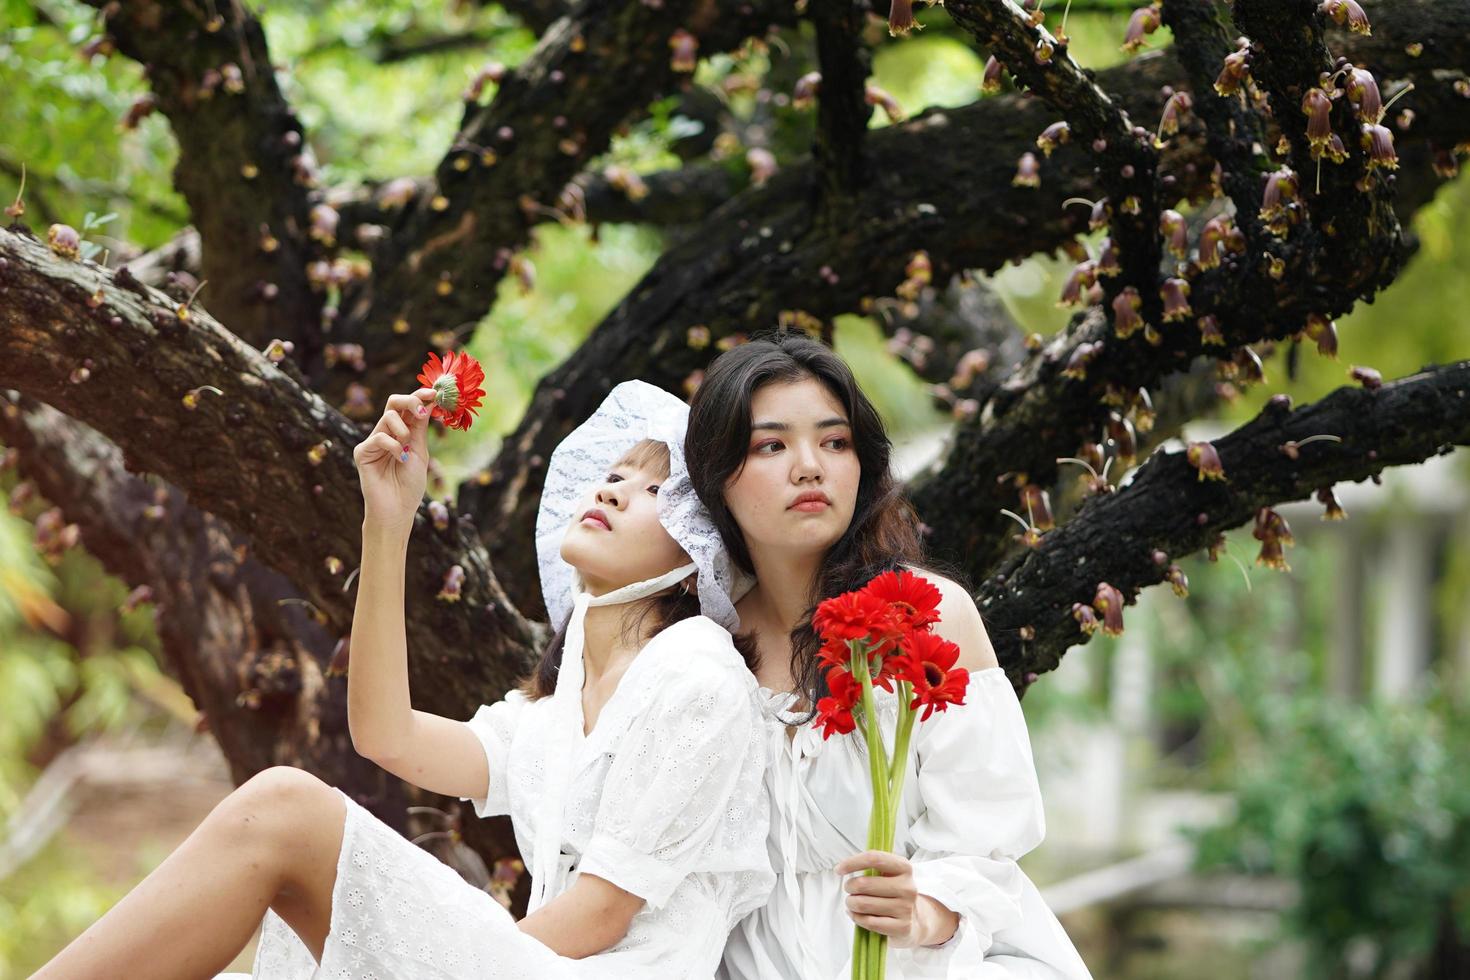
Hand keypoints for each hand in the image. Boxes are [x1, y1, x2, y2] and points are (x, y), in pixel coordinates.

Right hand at [353, 388, 435, 531]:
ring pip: (388, 416)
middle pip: (393, 402)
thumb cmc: (409, 485)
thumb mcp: (419, 452)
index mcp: (402, 432)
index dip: (420, 395)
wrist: (397, 510)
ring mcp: (373, 442)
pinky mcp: (362, 453)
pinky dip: (393, 445)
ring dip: (404, 429)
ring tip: (407, 449)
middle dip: (410, 401)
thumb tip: (430, 401)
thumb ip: (420, 428)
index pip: (408, 406)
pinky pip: (379, 436)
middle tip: (422, 410)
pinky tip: (398, 459)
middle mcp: (386, 433)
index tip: (435, 392)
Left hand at [836, 850, 957, 948]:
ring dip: (851, 904)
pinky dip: (857, 918)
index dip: (852, 863)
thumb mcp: (888, 874)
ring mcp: (906, 908)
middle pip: (864, 884)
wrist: (916, 920)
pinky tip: (857, 915)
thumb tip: (843, 868)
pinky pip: (869, 922)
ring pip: (863, 904)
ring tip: (852, 903)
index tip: (838, 870)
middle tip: (850, 890)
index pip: (874, 858)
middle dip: (849, 887)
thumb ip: (871, 867)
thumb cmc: (893, 893)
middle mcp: (907, 887)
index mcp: (903, 867)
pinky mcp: (902, 927)